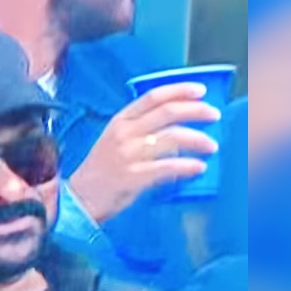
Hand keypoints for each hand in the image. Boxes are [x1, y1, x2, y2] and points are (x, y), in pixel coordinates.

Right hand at [68, 83, 220, 222]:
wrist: (77, 200)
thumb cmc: (98, 173)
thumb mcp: (114, 142)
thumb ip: (139, 131)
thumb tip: (175, 129)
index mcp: (119, 121)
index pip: (153, 97)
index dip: (179, 90)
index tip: (200, 91)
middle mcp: (124, 133)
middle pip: (168, 112)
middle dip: (196, 111)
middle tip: (214, 115)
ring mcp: (128, 155)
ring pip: (172, 137)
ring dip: (198, 139)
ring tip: (212, 146)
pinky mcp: (132, 177)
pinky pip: (167, 167)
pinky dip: (187, 166)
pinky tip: (198, 168)